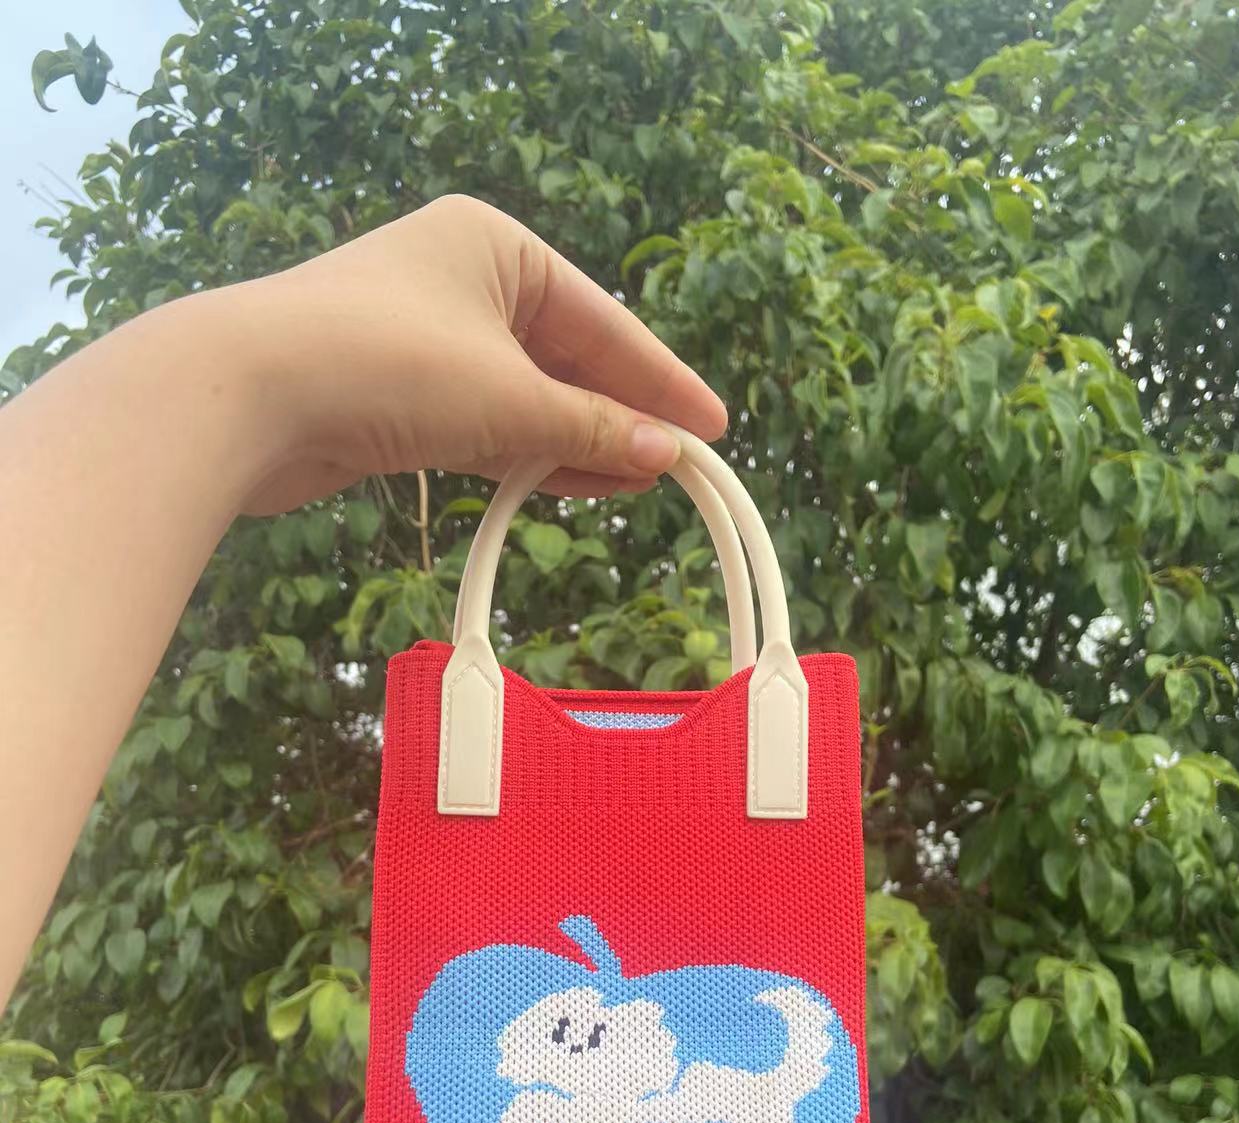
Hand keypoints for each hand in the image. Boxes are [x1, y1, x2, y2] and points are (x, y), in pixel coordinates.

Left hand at [212, 193, 727, 511]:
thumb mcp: (507, 398)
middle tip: (681, 468)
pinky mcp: (399, 395)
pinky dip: (528, 454)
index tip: (713, 427)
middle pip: (566, 356)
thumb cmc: (385, 365)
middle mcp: (463, 279)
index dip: (661, 380)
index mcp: (495, 244)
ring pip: (526, 395)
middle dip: (621, 416)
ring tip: (641, 485)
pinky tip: (577, 485)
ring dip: (579, 442)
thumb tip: (667, 454)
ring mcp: (428, 338)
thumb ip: (590, 427)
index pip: (601, 320)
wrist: (247, 394)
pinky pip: (487, 424)